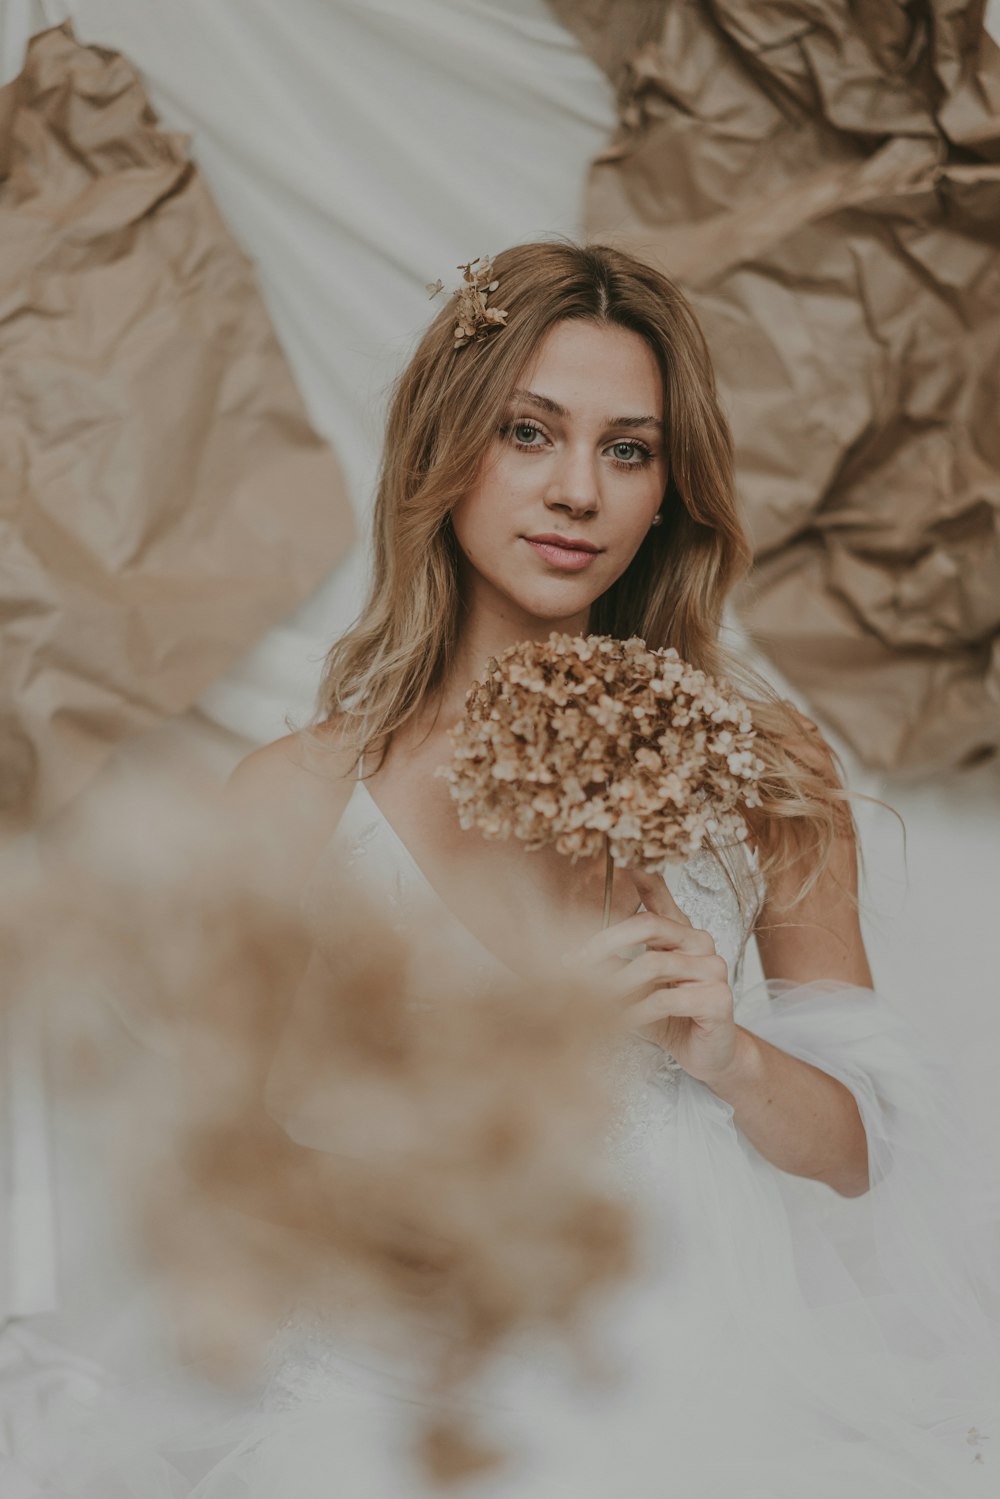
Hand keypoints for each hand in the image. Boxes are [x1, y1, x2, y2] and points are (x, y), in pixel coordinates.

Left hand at [565, 865, 741, 1084]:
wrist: (706, 1054)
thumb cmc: (667, 1016)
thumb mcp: (634, 984)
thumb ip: (615, 961)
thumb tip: (572, 947)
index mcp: (681, 932)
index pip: (660, 894)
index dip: (640, 877)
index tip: (618, 861)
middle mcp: (701, 943)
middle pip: (649, 925)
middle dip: (604, 943)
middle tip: (572, 964)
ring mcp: (714, 969)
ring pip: (654, 964)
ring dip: (614, 985)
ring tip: (587, 1001)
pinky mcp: (719, 999)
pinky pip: (667, 998)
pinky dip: (636, 1011)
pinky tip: (619, 1022)